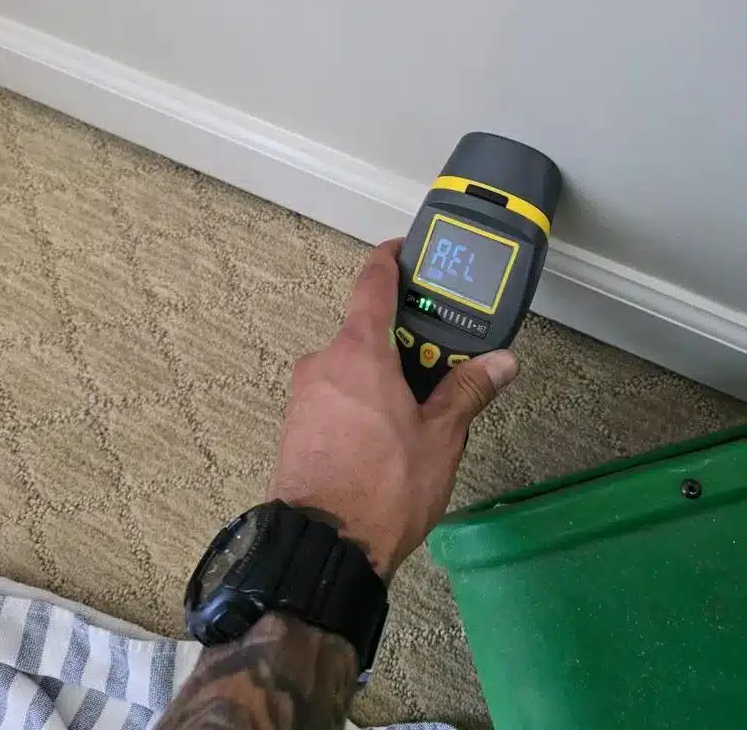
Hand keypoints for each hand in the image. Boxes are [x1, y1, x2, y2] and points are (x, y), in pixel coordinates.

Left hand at [268, 239, 517, 580]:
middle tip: (439, 358)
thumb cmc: (382, 487)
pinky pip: (334, 394)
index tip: (404, 250)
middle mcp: (323, 362)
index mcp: (359, 351)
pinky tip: (384, 433)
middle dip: (401, 339)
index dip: (389, 260)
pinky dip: (359, 398)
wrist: (322, 548)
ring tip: (417, 407)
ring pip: (350, 366)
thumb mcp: (439, 437)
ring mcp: (304, 394)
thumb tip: (502, 362)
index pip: (372, 282)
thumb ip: (467, 391)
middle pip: (365, 330)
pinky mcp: (296, 424)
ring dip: (380, 373)